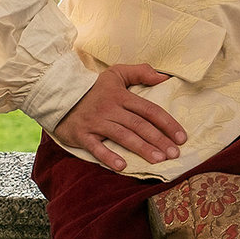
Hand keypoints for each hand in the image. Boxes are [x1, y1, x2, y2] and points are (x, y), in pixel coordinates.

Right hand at [56, 63, 187, 172]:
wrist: (57, 94)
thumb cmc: (92, 87)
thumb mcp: (115, 73)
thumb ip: (140, 72)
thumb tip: (165, 77)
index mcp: (121, 96)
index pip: (150, 110)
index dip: (167, 123)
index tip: (182, 138)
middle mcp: (111, 109)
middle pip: (139, 125)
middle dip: (159, 140)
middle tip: (175, 154)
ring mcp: (96, 122)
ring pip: (123, 136)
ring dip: (141, 148)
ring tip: (158, 160)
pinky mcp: (82, 135)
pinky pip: (96, 147)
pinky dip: (108, 156)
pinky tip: (122, 166)